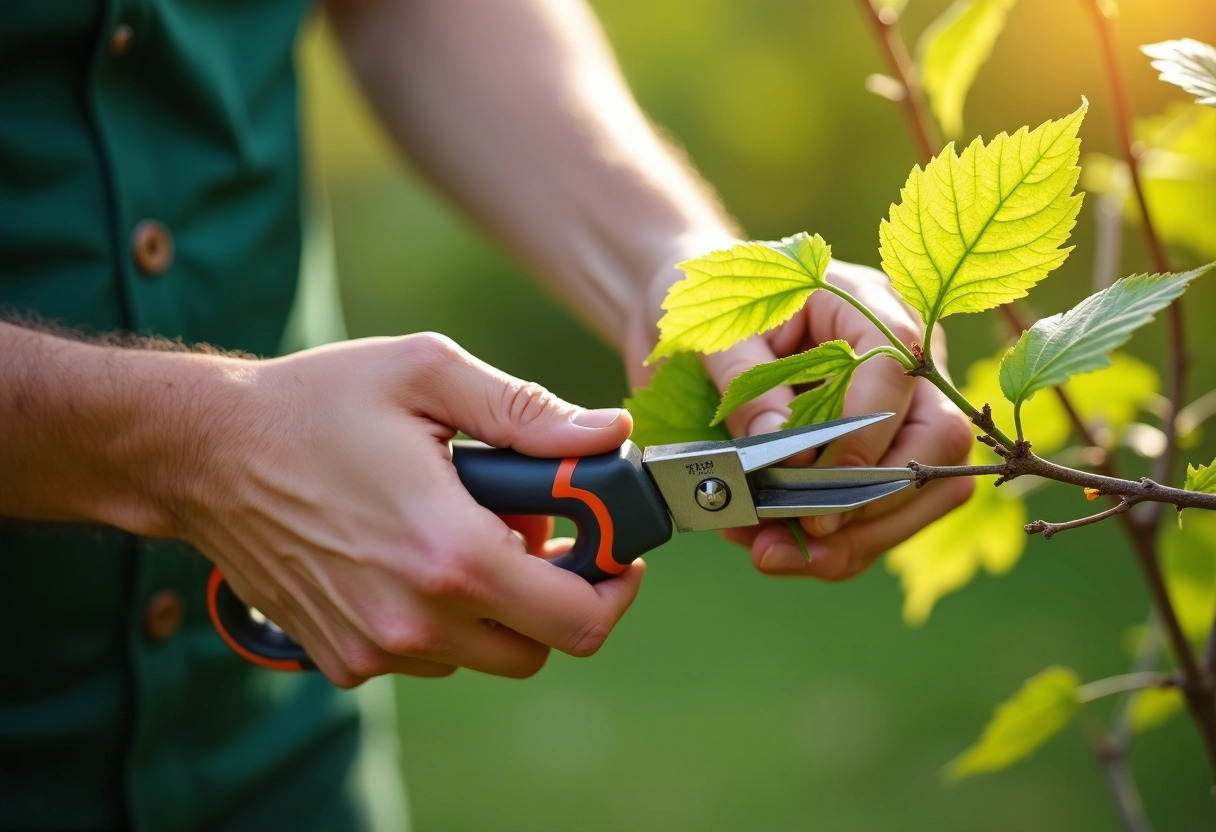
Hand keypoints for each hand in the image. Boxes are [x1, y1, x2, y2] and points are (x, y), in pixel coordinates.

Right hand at [173, 333, 642, 686]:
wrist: (204, 453)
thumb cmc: (316, 403)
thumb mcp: (427, 376)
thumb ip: (527, 411)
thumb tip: (606, 433)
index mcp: (450, 553)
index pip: (576, 617)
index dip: (613, 587)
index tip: (613, 553)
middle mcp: (415, 618)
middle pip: (540, 646)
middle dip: (559, 595)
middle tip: (540, 537)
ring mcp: (375, 647)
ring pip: (485, 653)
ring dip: (498, 605)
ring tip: (467, 533)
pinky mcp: (343, 658)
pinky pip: (428, 654)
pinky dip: (443, 617)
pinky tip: (414, 555)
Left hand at [629, 258, 972, 581]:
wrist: (686, 312)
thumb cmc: (708, 308)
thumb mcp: (712, 333)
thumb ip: (745, 382)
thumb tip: (783, 447)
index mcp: (863, 305)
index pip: (897, 368)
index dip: (866, 430)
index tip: (817, 473)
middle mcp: (901, 359)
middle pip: (937, 439)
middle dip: (875, 501)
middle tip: (805, 532)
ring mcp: (903, 411)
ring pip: (927, 491)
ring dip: (859, 538)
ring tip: (775, 552)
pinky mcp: (883, 457)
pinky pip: (889, 514)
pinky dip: (841, 546)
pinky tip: (779, 548)